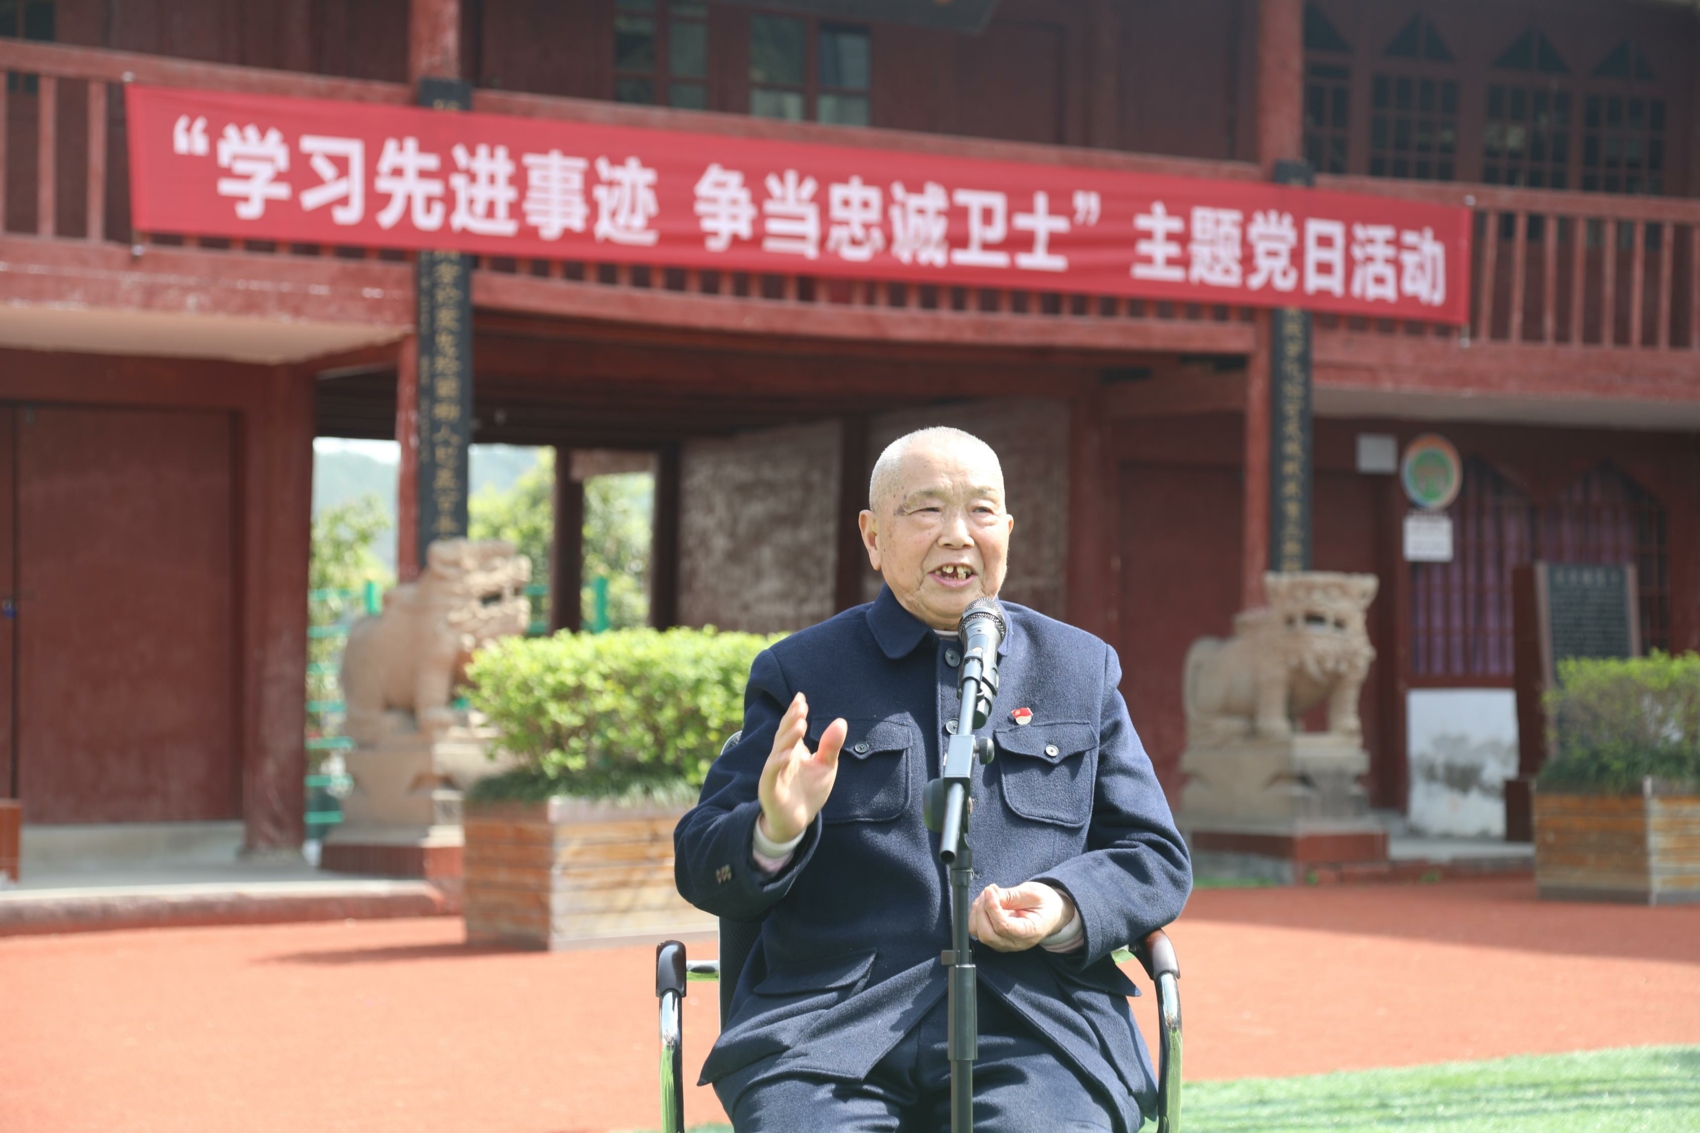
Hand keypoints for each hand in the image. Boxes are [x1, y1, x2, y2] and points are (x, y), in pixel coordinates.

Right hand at [756, 693, 845, 843]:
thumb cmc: (809, 792)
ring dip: (787, 737)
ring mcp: (774, 772)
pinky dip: (778, 762)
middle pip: (784, 735)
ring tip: (799, 724)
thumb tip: (841, 721)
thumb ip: (830, 746)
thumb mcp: (825, 767)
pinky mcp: (770, 788)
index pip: (792, 727)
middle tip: (800, 706)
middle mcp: (781, 757)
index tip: (801, 697)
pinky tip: (789, 753)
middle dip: (791, 720)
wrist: (798, 821)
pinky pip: (772, 772)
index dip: (795, 712)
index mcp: (793, 750)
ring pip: (778, 750)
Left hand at [968, 882, 1074, 952]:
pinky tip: (986, 902)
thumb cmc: (1044, 903)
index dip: (992, 908)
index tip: (990, 891)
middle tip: (989, 892)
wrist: (1049, 912)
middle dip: (982, 910)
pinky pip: (977, 930)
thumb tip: (990, 894)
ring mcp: (1003, 943)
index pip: (1004, 928)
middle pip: (987, 935)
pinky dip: (976, 914)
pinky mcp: (995, 938)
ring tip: (988, 895)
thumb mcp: (1032, 893)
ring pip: (979, 933)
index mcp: (1030, 932)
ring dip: (977, 911)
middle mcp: (1015, 943)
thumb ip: (1010, 896)